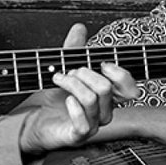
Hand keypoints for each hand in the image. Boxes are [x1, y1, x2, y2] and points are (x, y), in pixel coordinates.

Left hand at [17, 23, 138, 156]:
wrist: (34, 120)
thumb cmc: (53, 99)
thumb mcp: (64, 69)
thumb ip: (73, 49)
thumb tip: (79, 28)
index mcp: (107, 97)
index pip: (130, 89)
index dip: (120, 75)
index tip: (101, 64)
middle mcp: (103, 112)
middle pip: (106, 89)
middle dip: (85, 73)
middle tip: (70, 71)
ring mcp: (92, 125)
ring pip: (92, 100)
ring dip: (72, 84)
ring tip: (59, 79)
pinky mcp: (78, 136)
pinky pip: (84, 124)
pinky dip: (74, 108)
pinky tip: (66, 100)